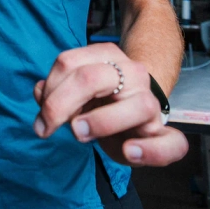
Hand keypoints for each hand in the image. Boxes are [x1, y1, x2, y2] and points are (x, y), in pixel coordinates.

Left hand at [33, 42, 187, 166]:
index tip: (41, 114)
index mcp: (107, 57)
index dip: (49, 89)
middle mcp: (132, 74)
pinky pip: (170, 143)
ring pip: (136, 106)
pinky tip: (128, 151)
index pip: (68, 62)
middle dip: (61, 104)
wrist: (135, 112)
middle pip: (90, 78)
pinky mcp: (162, 133)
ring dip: (100, 122)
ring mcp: (150, 103)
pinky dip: (149, 150)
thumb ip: (55, 90)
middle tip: (45, 127)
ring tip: (79, 132)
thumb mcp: (76, 94)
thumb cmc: (101, 102)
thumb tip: (39, 90)